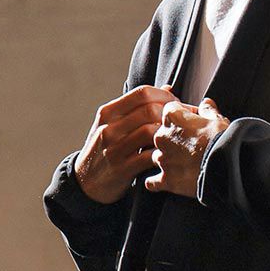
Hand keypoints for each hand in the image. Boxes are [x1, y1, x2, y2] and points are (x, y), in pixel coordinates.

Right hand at [73, 85, 179, 203]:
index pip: (142, 93)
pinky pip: (149, 157)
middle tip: (182, 123)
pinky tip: (170, 156)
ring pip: (150, 131)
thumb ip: (138, 108)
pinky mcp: (121, 169)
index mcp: (108, 112)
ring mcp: (114, 149)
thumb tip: (167, 88)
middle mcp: (109, 128)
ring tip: (177, 139)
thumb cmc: (106, 149)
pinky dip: (163, 154)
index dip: (165, 97)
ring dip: (169, 134)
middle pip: (149, 110)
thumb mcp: (114, 125)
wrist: (87, 182)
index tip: (176, 106)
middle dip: (171, 115)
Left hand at [145, 97, 230, 198]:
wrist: (225, 166)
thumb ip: (208, 110)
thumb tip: (206, 104)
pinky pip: (152, 182)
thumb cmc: (222, 140)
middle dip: (172, 139)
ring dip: (165, 159)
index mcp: (172, 117)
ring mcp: (163, 158)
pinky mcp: (166, 179)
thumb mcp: (218, 120)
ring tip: (178, 164)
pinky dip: (155, 183)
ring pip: (154, 157)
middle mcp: (162, 136)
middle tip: (188, 144)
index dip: (182, 116)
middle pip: (160, 134)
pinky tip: (157, 183)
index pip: (169, 110)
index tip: (191, 122)